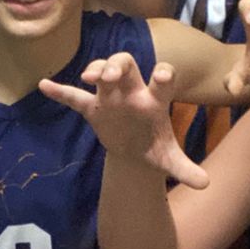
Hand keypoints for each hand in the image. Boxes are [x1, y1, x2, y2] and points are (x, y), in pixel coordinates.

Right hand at [40, 55, 208, 188]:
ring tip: (88, 78)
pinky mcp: (92, 107)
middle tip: (112, 74)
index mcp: (154, 100)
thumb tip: (205, 184)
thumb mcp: (169, 159)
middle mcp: (132, 92)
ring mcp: (111, 97)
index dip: (163, 74)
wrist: (135, 150)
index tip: (161, 75)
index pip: (162, 78)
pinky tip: (44, 86)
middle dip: (119, 64)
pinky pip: (74, 97)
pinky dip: (60, 91)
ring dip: (95, 70)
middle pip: (127, 64)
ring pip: (102, 72)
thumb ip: (186, 169)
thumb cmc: (154, 148)